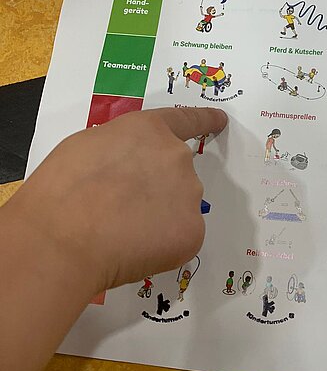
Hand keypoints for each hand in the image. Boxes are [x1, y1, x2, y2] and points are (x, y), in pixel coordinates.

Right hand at [4, 107, 226, 296]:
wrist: (63, 238)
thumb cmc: (61, 190)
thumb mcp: (87, 147)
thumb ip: (121, 149)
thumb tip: (130, 165)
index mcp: (150, 131)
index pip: (188, 120)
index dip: (206, 120)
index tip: (221, 120)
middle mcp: (178, 158)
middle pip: (178, 173)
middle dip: (158, 189)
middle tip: (122, 209)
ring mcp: (190, 195)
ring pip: (180, 207)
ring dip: (160, 218)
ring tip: (121, 232)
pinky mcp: (193, 231)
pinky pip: (181, 237)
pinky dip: (163, 245)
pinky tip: (134, 249)